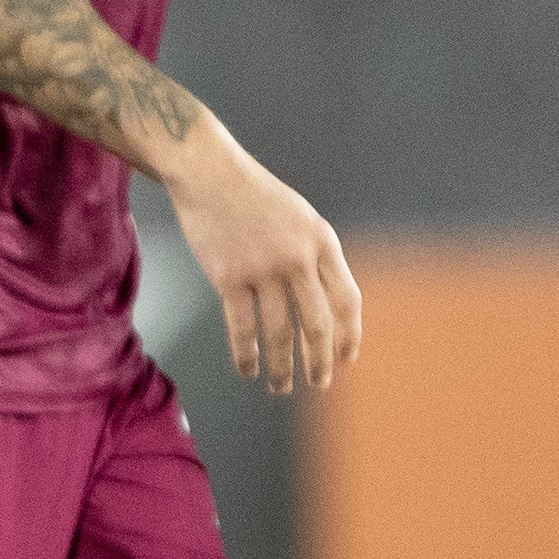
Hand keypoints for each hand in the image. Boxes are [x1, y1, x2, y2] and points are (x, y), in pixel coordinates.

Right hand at [158, 124, 363, 393]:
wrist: (208, 172)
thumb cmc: (254, 196)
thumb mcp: (299, 217)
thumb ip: (315, 256)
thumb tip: (326, 306)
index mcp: (322, 241)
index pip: (347, 300)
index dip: (350, 335)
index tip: (346, 359)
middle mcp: (297, 257)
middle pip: (317, 324)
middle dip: (319, 361)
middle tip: (319, 383)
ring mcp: (262, 269)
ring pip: (279, 334)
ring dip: (282, 367)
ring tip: (281, 386)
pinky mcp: (228, 277)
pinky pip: (242, 328)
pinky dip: (246, 355)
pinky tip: (249, 369)